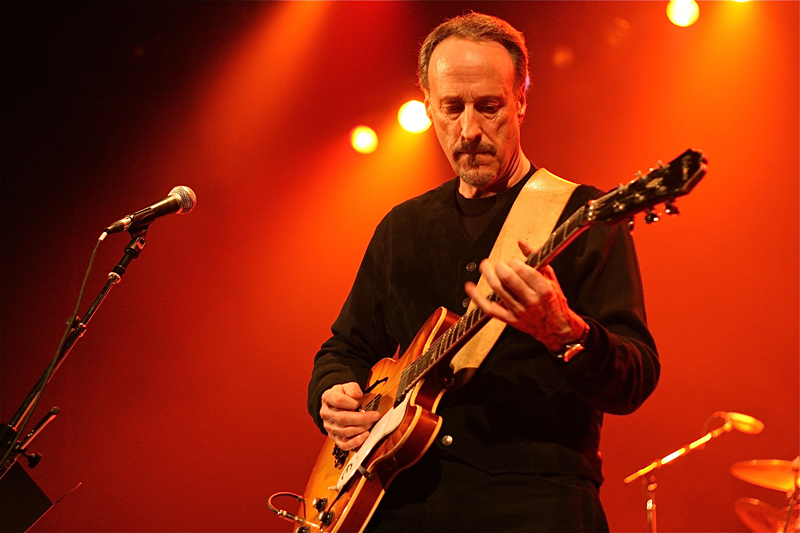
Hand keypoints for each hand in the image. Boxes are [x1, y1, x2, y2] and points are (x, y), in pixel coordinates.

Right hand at [320, 382, 380, 450]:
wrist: (335, 404)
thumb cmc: (343, 395)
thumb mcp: (347, 386)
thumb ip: (352, 389)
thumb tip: (357, 395)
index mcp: (327, 398)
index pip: (339, 401)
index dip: (352, 402)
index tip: (363, 401)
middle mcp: (326, 413)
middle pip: (343, 419)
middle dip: (362, 418)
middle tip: (375, 416)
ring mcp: (329, 427)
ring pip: (344, 432)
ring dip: (361, 428)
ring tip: (371, 423)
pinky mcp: (334, 438)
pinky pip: (344, 444)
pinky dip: (356, 442)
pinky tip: (365, 435)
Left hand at [464, 239, 586, 351]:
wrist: (556, 328)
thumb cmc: (553, 300)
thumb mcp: (550, 277)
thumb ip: (536, 258)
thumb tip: (521, 242)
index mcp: (543, 289)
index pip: (524, 271)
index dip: (515, 263)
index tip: (514, 262)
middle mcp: (531, 301)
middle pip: (508, 279)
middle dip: (501, 267)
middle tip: (500, 264)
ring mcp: (519, 311)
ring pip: (498, 290)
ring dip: (488, 275)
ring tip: (485, 267)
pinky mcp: (510, 319)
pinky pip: (489, 308)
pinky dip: (477, 297)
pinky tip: (470, 288)